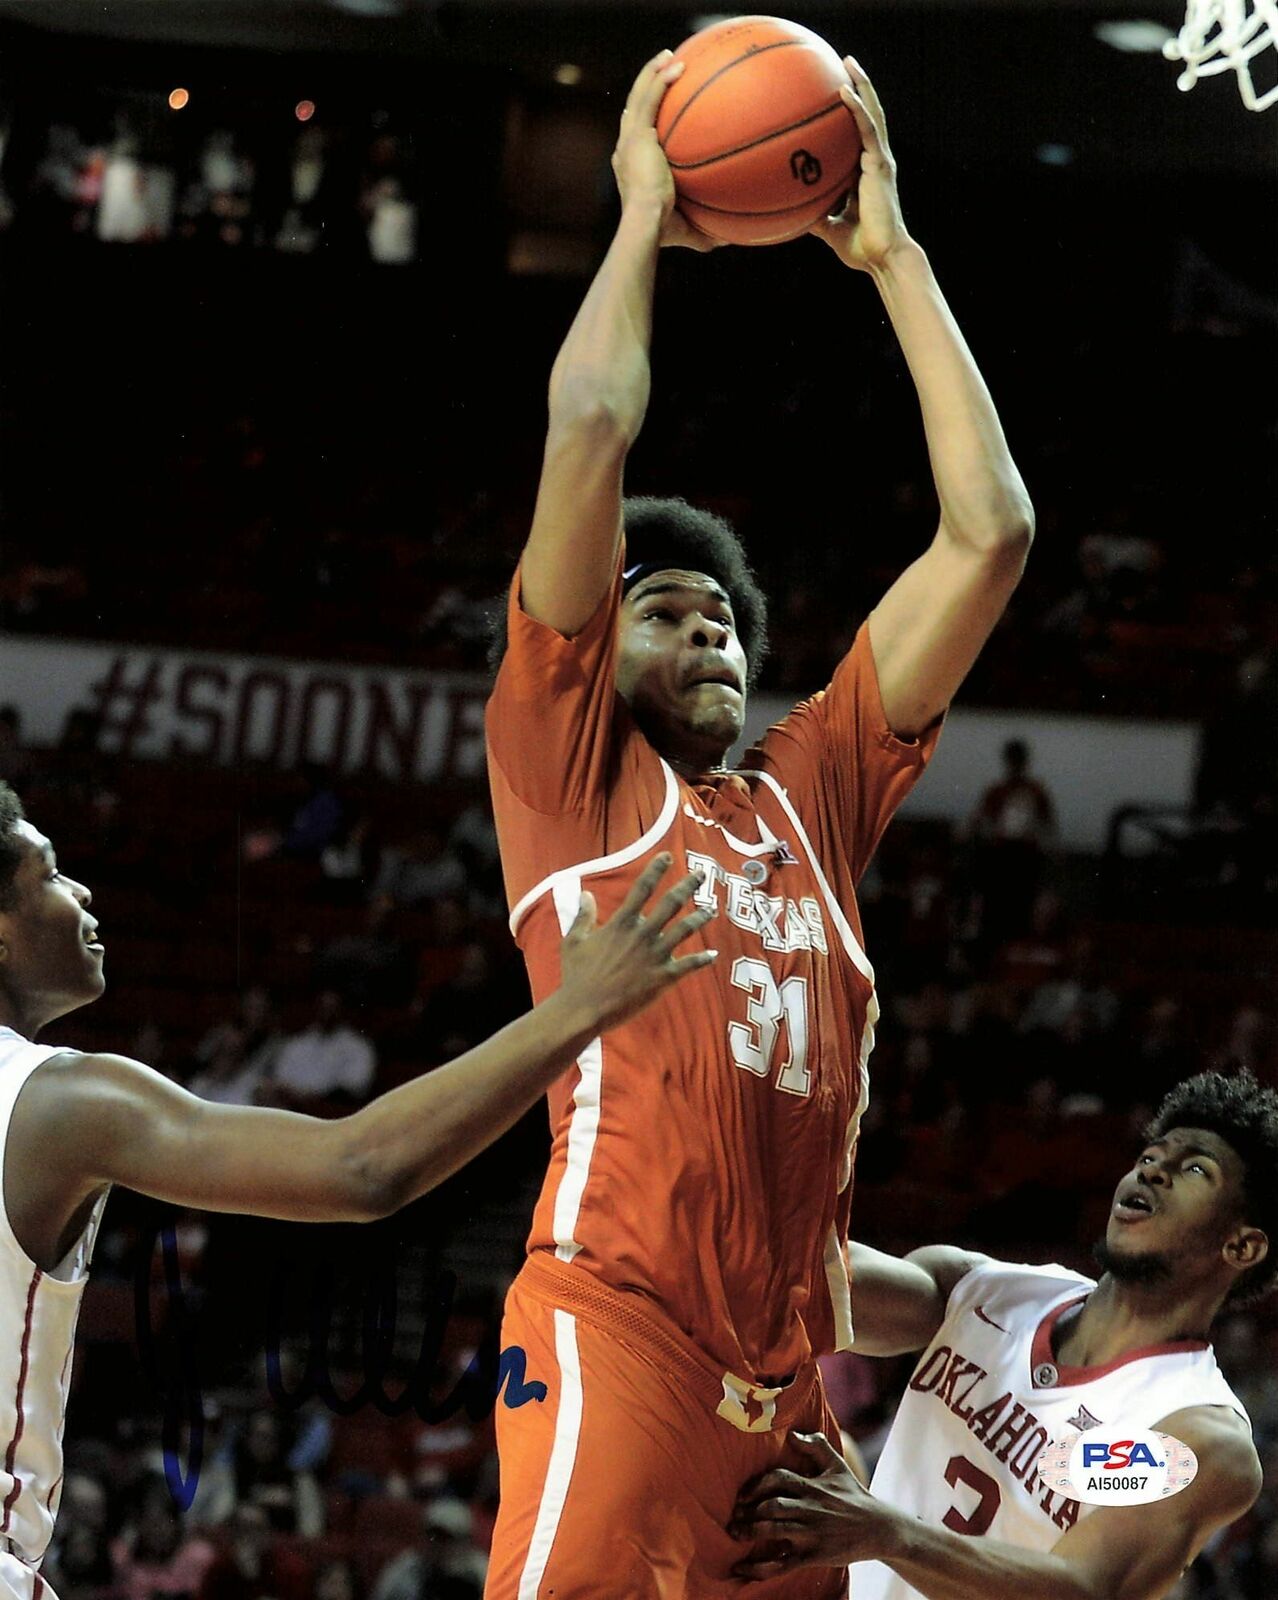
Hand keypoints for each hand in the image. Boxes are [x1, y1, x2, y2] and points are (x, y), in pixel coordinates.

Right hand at [559, 852, 716, 1030]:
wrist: (583, 1008)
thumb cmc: (576, 975)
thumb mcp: (574, 940)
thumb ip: (583, 915)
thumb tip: (585, 894)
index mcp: (621, 923)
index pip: (642, 888)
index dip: (655, 870)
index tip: (667, 856)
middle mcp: (641, 934)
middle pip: (671, 903)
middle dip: (687, 885)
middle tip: (701, 873)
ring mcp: (653, 955)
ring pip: (684, 930)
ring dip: (700, 918)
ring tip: (712, 909)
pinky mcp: (661, 978)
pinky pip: (687, 966)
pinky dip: (702, 959)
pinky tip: (713, 954)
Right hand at [612, 50, 720, 251]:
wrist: (646, 223)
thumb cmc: (660, 233)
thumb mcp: (685, 231)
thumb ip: (703, 232)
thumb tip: (727, 240)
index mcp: (630, 166)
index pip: (634, 136)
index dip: (642, 121)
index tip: (656, 112)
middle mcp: (625, 149)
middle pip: (633, 109)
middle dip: (646, 88)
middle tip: (663, 72)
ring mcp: (629, 139)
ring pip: (638, 95)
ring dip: (652, 73)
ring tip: (668, 56)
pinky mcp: (636, 134)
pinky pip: (648, 97)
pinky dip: (659, 79)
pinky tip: (676, 65)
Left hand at [729, 1431, 893, 1579]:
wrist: (879, 1528)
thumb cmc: (854, 1495)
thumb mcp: (838, 1465)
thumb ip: (816, 1445)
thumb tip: (792, 1434)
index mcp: (813, 1486)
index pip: (778, 1479)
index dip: (757, 1485)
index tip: (742, 1494)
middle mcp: (810, 1508)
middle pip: (772, 1505)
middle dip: (748, 1511)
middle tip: (733, 1515)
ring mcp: (812, 1533)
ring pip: (774, 1530)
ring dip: (749, 1531)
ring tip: (735, 1533)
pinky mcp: (814, 1556)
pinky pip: (782, 1563)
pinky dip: (758, 1568)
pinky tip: (741, 1569)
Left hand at [808, 58, 909, 270]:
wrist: (882, 258)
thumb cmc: (860, 248)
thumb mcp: (829, 231)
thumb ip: (816, 217)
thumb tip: (792, 215)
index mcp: (865, 173)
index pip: (857, 136)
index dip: (849, 114)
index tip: (832, 94)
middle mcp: (875, 161)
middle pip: (868, 116)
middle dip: (858, 88)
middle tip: (844, 63)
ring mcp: (879, 161)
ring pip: (872, 114)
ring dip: (861, 86)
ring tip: (848, 62)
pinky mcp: (880, 165)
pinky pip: (868, 130)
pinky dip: (857, 110)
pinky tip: (844, 92)